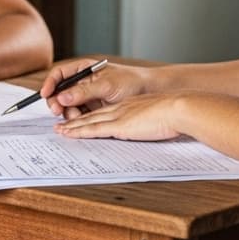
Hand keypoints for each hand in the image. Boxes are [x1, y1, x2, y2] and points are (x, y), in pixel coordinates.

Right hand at [41, 59, 152, 119]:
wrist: (150, 93)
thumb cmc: (131, 82)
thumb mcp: (106, 85)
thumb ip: (83, 91)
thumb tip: (61, 97)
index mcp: (84, 69)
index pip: (59, 74)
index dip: (50, 83)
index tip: (45, 94)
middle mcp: (83, 82)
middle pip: (60, 92)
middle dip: (57, 102)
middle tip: (58, 111)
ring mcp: (87, 96)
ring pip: (67, 105)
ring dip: (67, 112)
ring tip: (75, 117)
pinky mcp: (93, 108)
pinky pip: (77, 114)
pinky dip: (76, 118)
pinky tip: (79, 121)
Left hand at [54, 93, 188, 140]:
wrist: (179, 109)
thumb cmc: (175, 113)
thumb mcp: (159, 115)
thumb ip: (150, 120)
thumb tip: (152, 126)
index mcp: (129, 106)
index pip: (105, 110)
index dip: (91, 115)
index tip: (82, 118)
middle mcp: (120, 108)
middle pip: (92, 113)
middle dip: (76, 118)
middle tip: (62, 123)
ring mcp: (118, 116)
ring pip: (88, 120)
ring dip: (72, 125)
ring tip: (59, 130)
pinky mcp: (119, 125)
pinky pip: (93, 128)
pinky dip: (78, 131)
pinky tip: (68, 133)